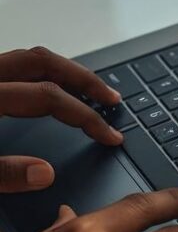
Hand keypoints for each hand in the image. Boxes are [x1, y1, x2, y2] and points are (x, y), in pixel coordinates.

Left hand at [0, 46, 122, 192]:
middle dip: (85, 79)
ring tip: (90, 89)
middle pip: (44, 63)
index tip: (110, 136)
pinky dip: (42, 72)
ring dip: (65, 71)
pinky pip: (15, 65)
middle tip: (112, 99)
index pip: (49, 97)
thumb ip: (3, 173)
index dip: (85, 116)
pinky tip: (52, 88)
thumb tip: (45, 173)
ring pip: (29, 58)